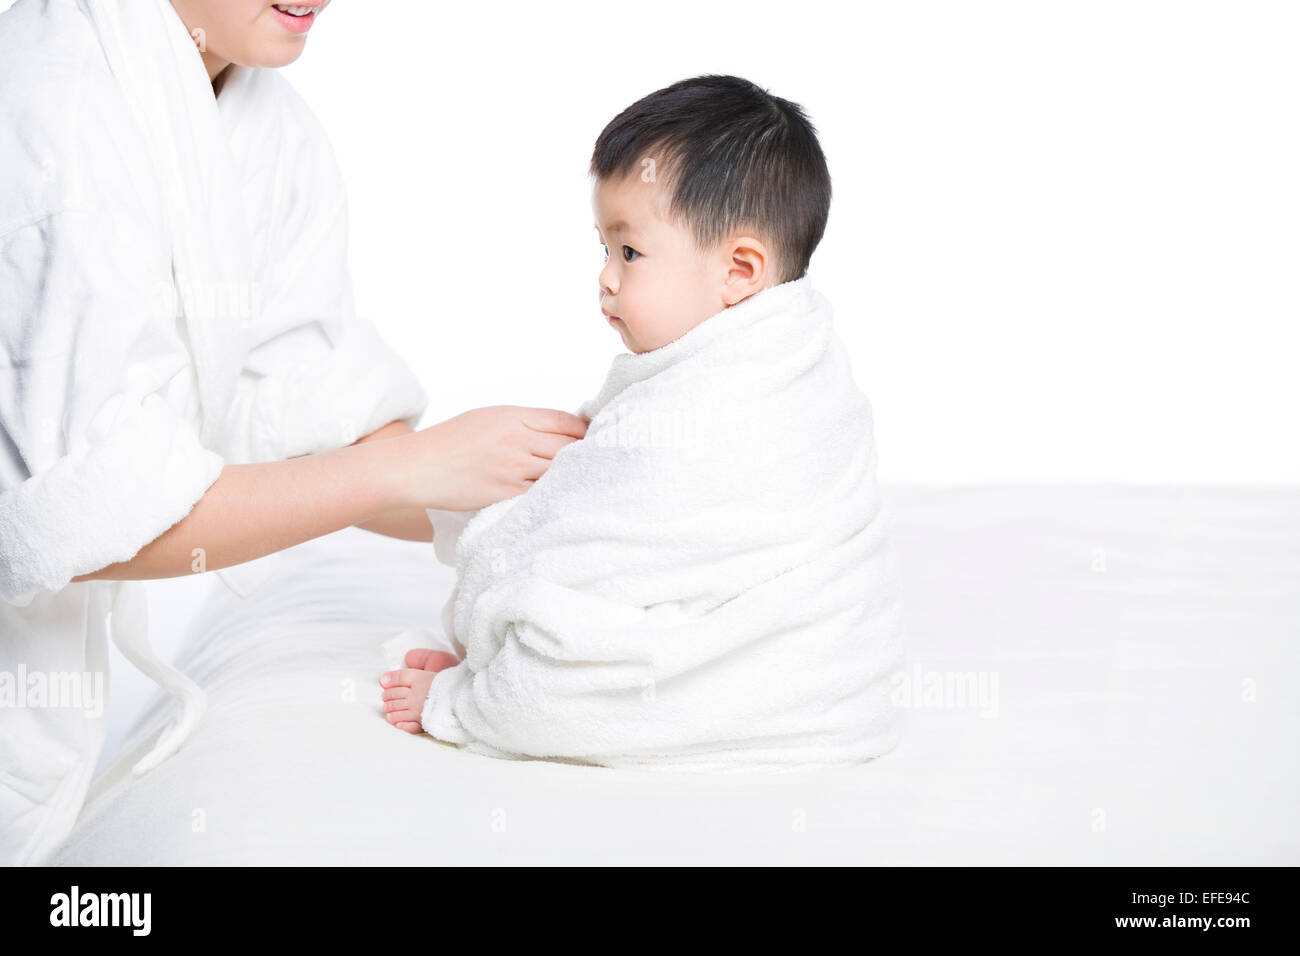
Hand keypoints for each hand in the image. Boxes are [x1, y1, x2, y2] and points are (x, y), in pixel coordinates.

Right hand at [394, 406, 587, 510]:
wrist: (417, 466)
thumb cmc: (451, 441)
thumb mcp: (488, 418)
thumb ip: (522, 423)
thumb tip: (555, 431)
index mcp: (514, 417)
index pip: (565, 421)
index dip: (584, 430)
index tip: (593, 437)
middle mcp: (517, 441)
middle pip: (568, 447)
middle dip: (584, 454)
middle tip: (594, 462)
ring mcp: (512, 469)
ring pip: (558, 472)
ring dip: (571, 477)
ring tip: (581, 482)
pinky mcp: (505, 494)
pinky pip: (540, 494)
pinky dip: (551, 495)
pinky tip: (558, 498)